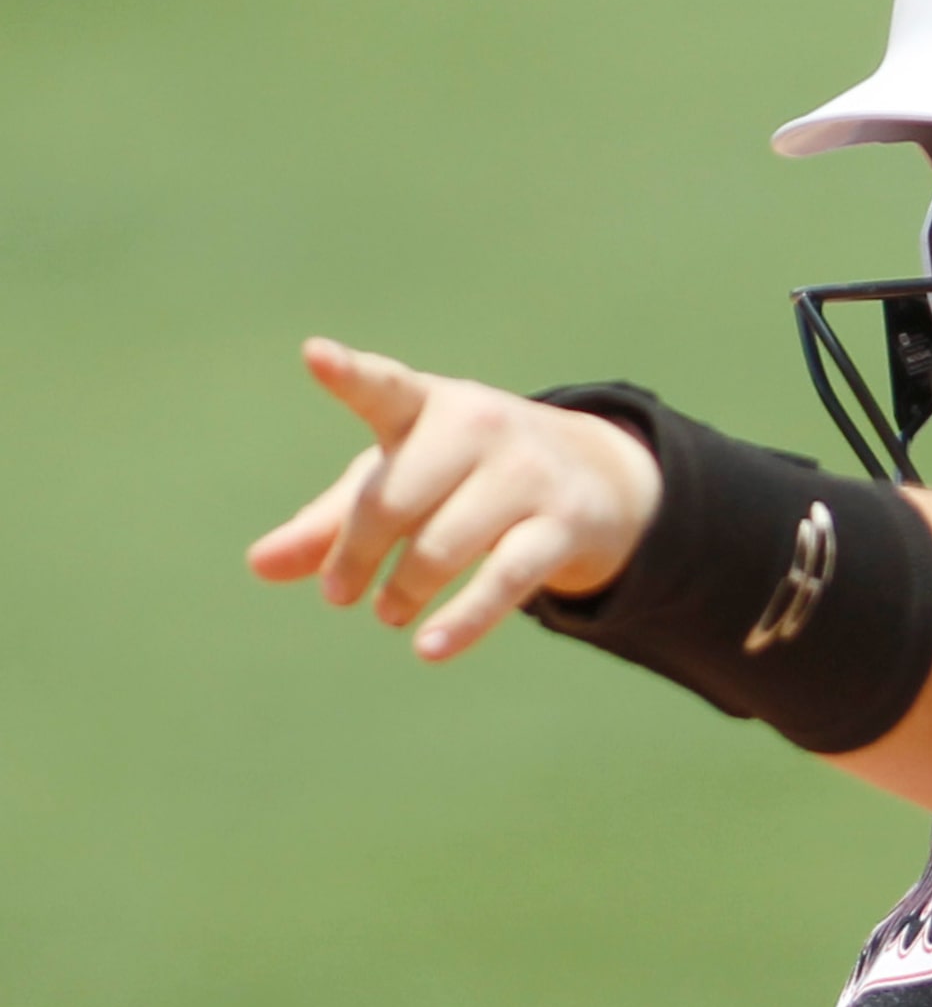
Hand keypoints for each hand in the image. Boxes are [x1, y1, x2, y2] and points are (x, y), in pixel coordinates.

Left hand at [247, 338, 662, 660]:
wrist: (597, 478)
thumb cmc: (470, 475)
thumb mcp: (403, 483)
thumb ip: (331, 522)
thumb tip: (259, 566)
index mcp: (429, 405)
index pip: (384, 388)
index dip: (349, 374)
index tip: (315, 356)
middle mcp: (480, 427)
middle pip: (395, 498)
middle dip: (357, 553)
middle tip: (338, 594)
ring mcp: (526, 473)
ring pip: (443, 547)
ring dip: (404, 590)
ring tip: (388, 613)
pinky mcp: (563, 524)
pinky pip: (505, 580)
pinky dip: (463, 621)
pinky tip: (428, 650)